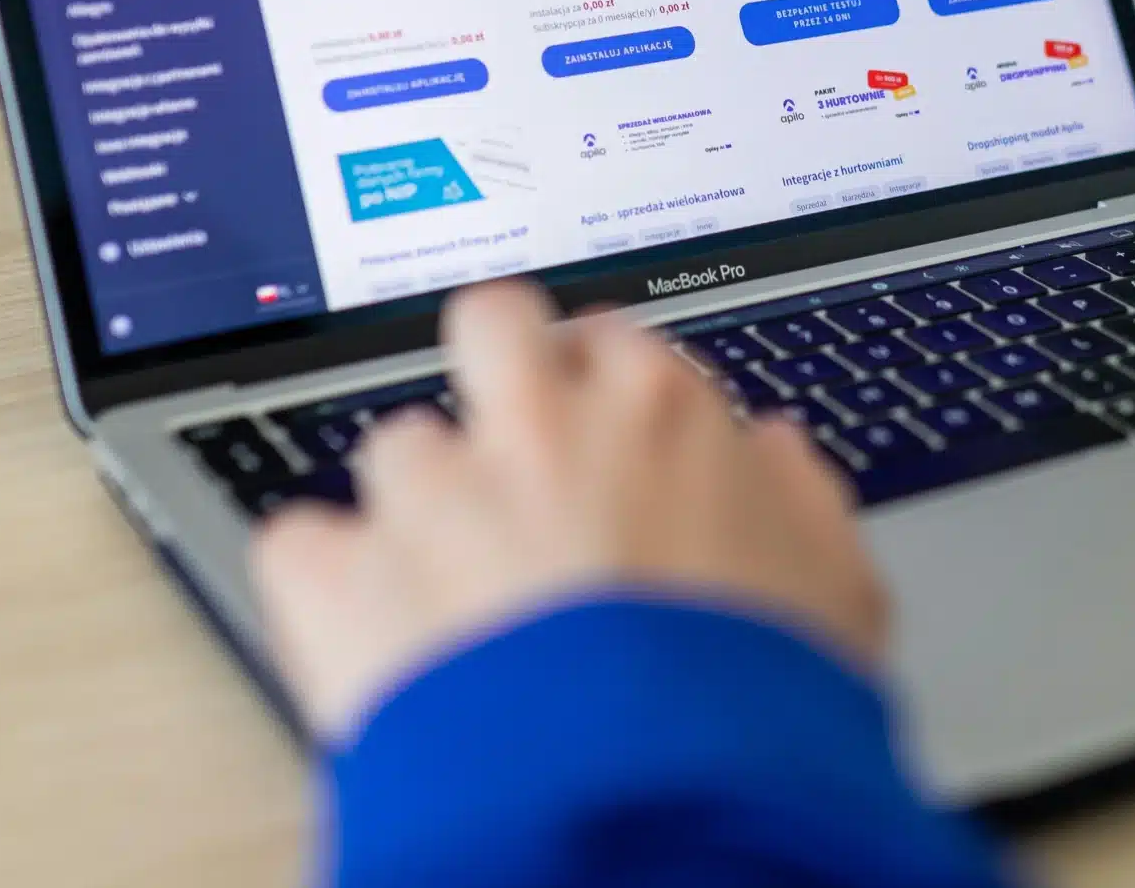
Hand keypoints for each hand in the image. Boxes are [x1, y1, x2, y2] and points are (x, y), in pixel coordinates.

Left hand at [250, 281, 887, 739]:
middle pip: (490, 326)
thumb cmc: (758, 712)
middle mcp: (539, 426)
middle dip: (493, 372)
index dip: (601, 392)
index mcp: (661, 414)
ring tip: (452, 598)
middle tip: (507, 451)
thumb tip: (768, 458)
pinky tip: (367, 640)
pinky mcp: (343, 577)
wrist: (659, 809)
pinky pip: (300, 544)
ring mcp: (433, 494)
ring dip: (418, 508)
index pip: (611, 343)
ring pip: (397, 448)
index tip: (602, 437)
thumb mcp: (834, 595)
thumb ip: (798, 502)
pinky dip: (326, 588)